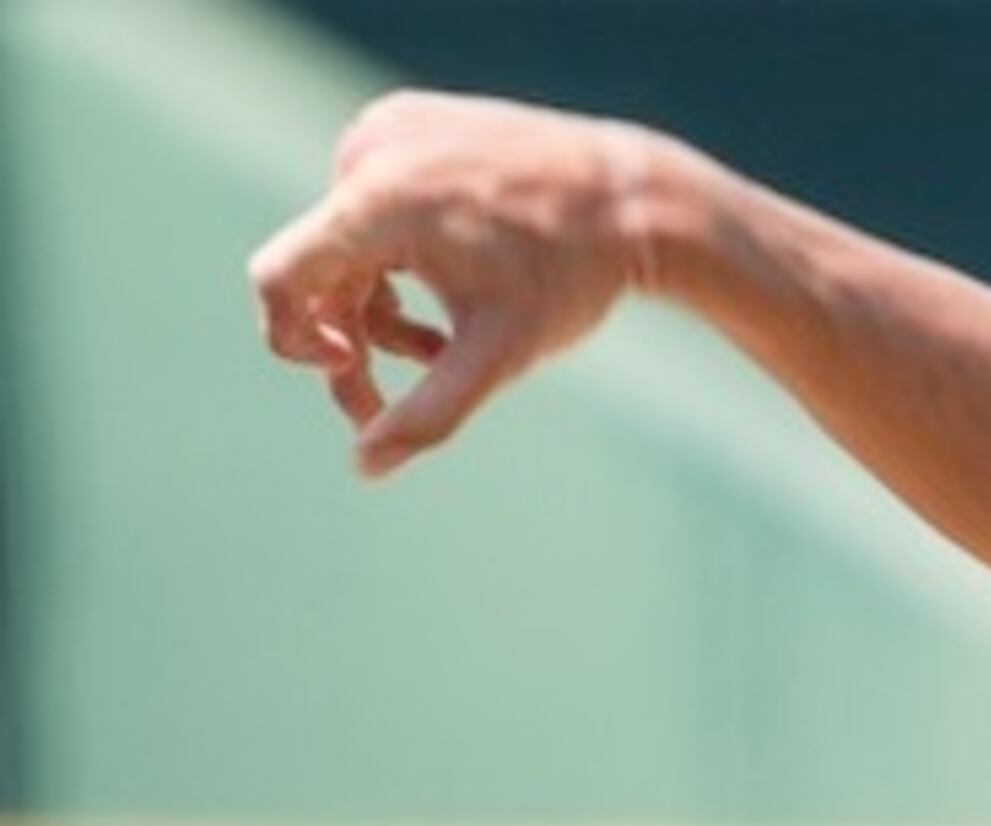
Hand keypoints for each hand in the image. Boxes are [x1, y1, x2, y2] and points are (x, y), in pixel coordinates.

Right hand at [247, 91, 664, 476]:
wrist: (635, 196)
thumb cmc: (573, 277)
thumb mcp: (502, 355)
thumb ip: (430, 414)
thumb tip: (365, 467)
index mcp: (380, 203)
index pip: (280, 277)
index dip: (293, 337)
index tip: (347, 371)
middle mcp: (369, 152)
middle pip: (318, 268)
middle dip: (354, 336)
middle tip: (399, 392)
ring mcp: (385, 127)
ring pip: (344, 240)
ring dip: (378, 299)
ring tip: (439, 341)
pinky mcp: (403, 118)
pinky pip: (371, 201)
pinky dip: (395, 250)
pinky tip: (453, 277)